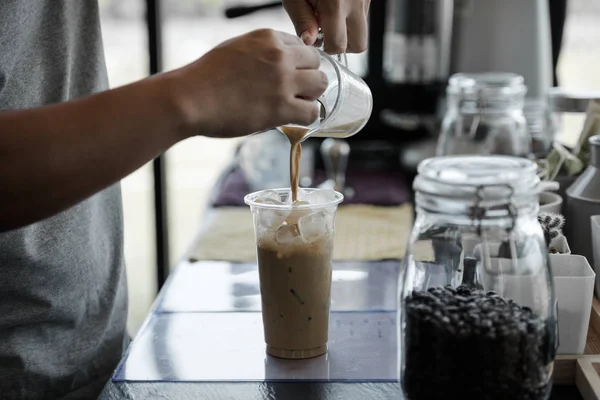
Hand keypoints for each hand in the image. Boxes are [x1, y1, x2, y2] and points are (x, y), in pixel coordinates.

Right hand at [170, 29, 326, 138]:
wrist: (190, 99)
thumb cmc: (206, 77)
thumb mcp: (236, 48)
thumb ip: (261, 52)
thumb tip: (278, 64)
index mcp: (268, 38)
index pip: (301, 45)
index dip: (297, 63)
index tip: (289, 75)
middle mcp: (280, 56)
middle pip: (316, 62)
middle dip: (308, 76)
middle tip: (294, 90)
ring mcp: (283, 82)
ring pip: (321, 84)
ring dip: (311, 95)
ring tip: (296, 104)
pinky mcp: (281, 108)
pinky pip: (312, 111)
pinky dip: (307, 116)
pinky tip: (294, 118)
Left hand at [283, 0, 369, 53]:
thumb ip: (302, 21)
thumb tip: (310, 42)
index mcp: (336, 4)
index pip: (339, 46)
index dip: (326, 47)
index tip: (317, 38)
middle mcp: (356, 1)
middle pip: (360, 44)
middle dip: (343, 44)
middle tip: (326, 31)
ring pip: (363, 29)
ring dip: (347, 29)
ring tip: (329, 14)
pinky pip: (362, 13)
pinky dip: (350, 15)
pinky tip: (336, 3)